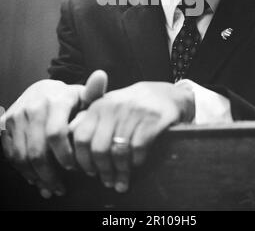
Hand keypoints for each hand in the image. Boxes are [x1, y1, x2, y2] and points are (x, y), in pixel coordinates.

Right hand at [0, 70, 106, 198]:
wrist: (41, 90)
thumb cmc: (68, 99)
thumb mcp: (82, 96)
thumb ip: (94, 92)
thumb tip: (101, 76)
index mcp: (56, 100)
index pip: (56, 133)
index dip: (64, 155)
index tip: (74, 167)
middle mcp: (33, 107)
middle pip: (37, 150)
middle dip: (49, 174)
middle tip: (60, 187)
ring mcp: (17, 116)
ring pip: (21, 156)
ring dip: (35, 176)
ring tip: (49, 186)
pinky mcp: (5, 124)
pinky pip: (10, 154)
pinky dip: (22, 170)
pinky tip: (35, 178)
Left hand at [70, 81, 194, 192]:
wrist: (164, 94)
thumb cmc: (130, 104)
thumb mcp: (108, 106)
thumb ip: (88, 120)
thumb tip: (69, 139)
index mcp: (99, 106)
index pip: (81, 137)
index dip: (82, 159)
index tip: (88, 171)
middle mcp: (113, 107)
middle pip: (98, 148)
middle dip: (102, 170)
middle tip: (106, 181)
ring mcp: (133, 113)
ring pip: (118, 152)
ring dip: (119, 172)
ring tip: (120, 181)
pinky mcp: (152, 121)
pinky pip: (138, 150)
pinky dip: (136, 162)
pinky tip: (136, 165)